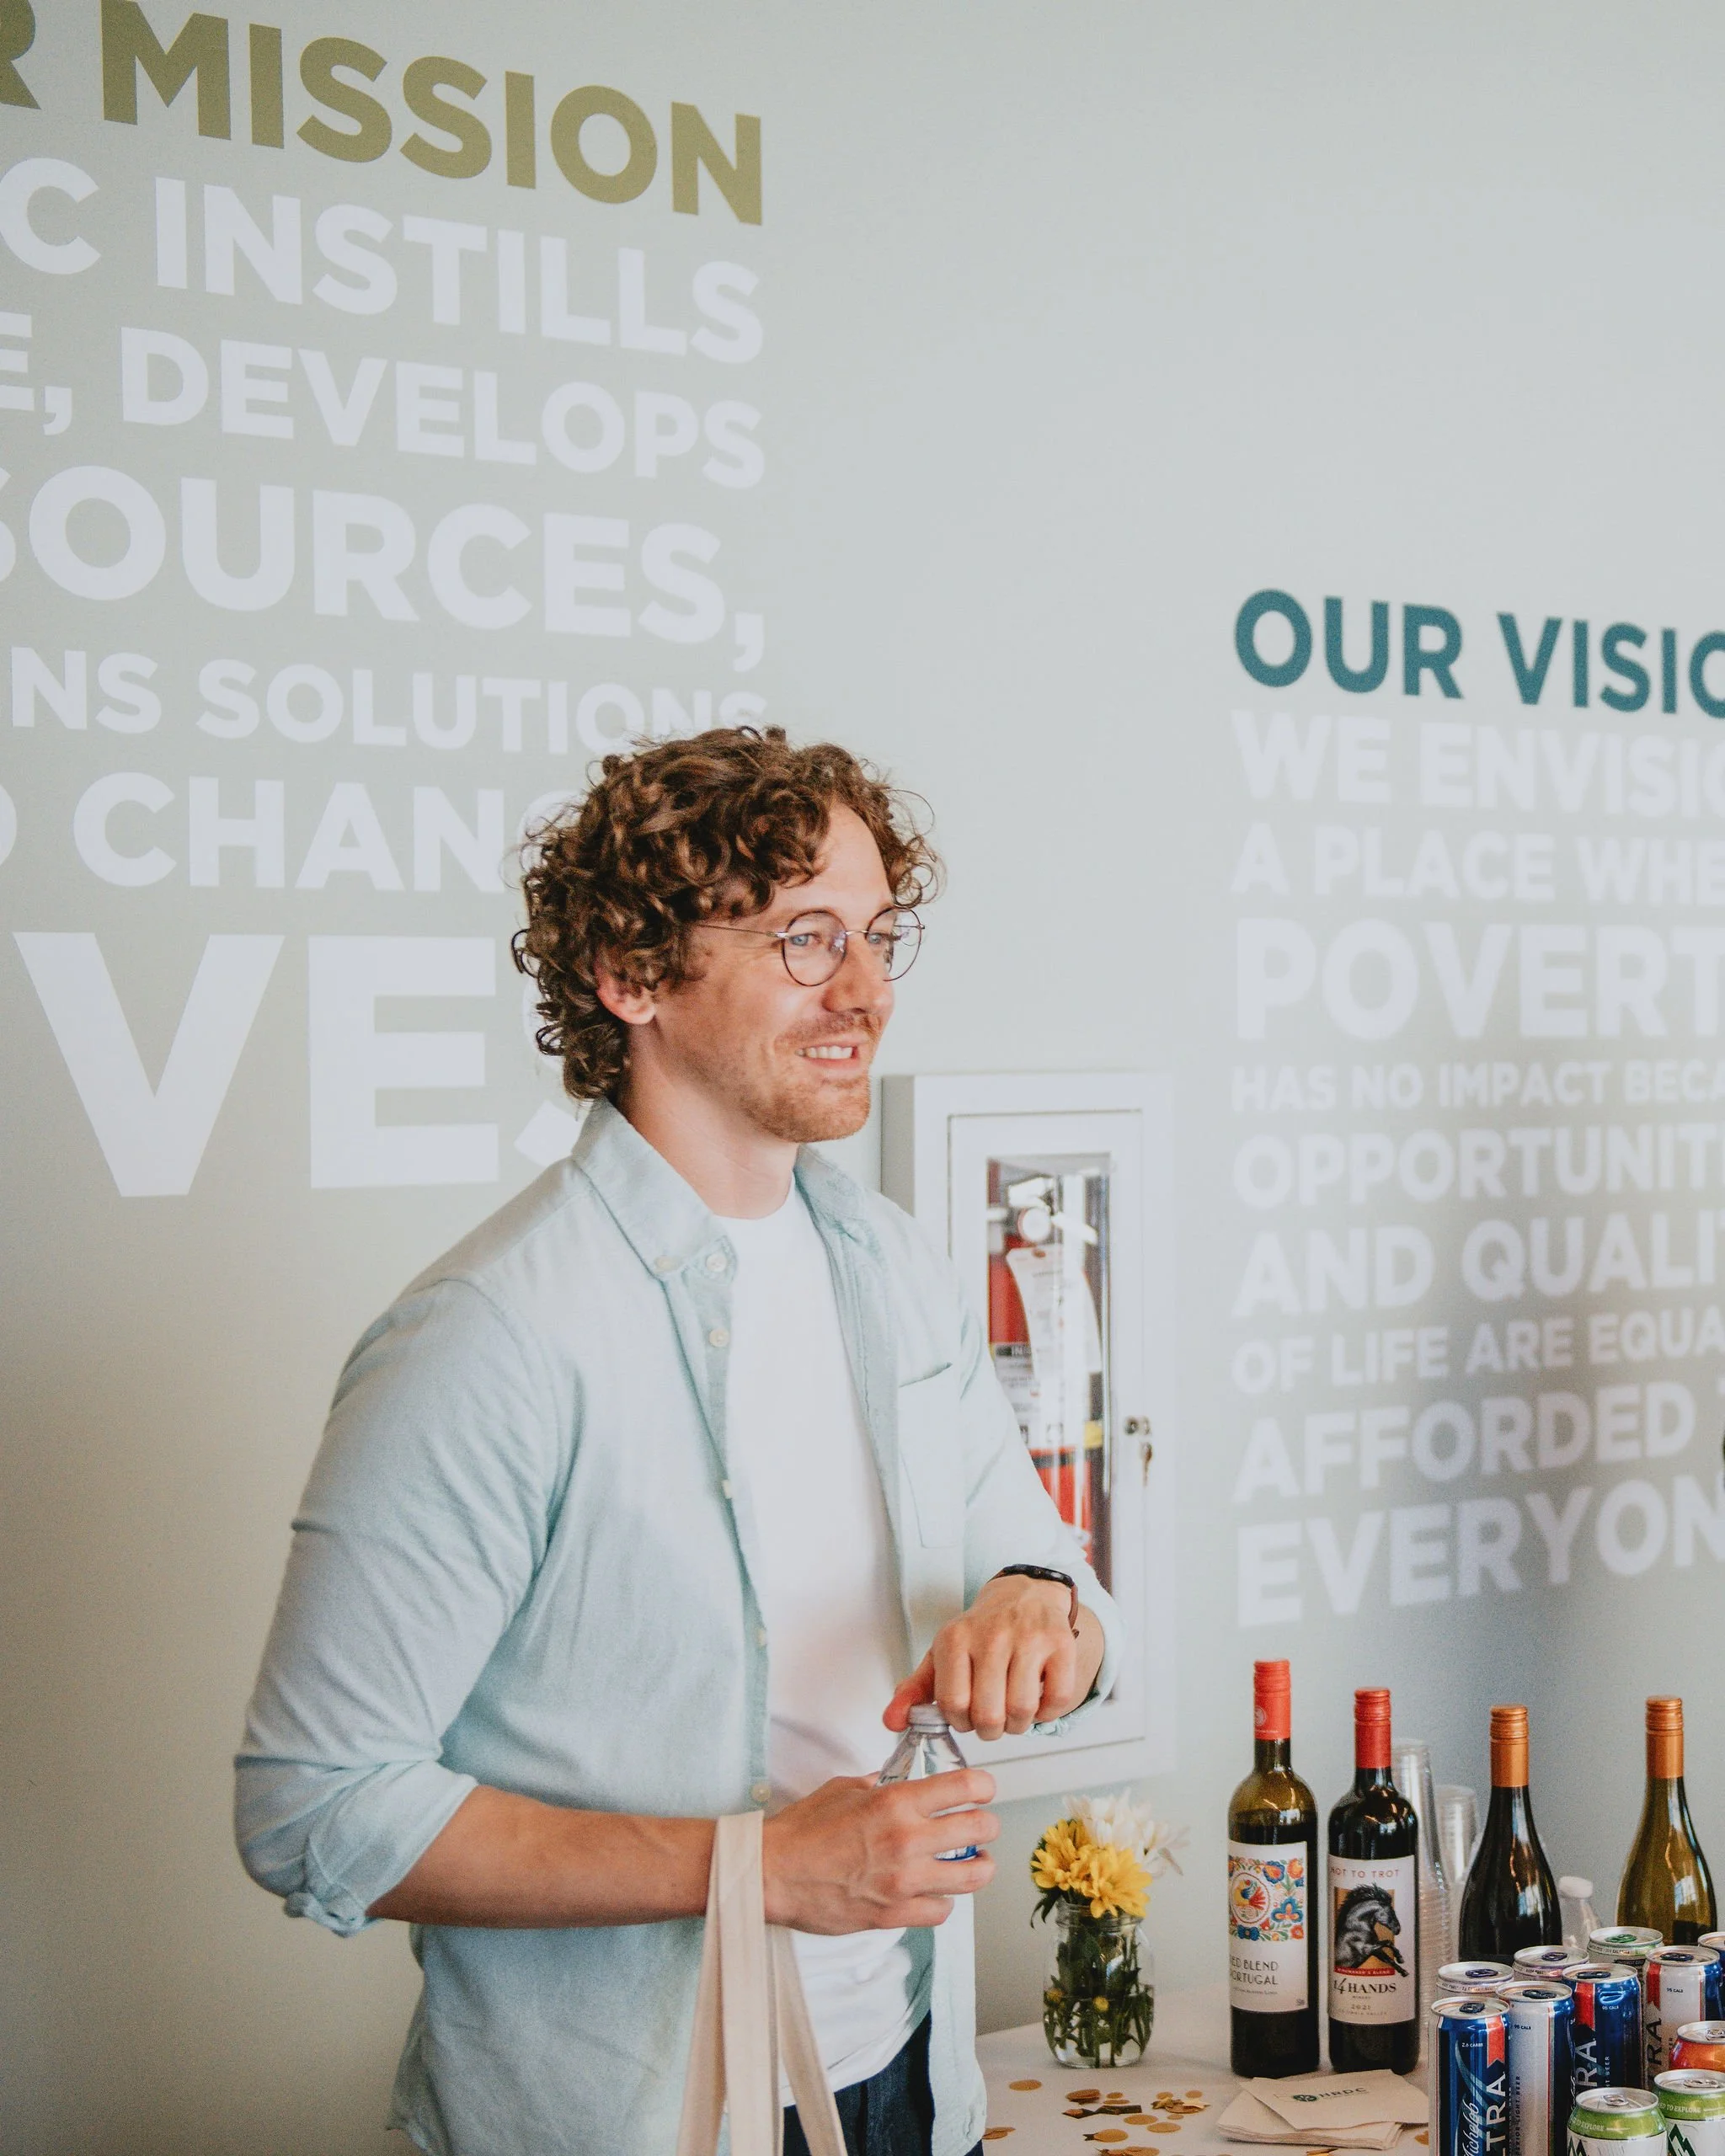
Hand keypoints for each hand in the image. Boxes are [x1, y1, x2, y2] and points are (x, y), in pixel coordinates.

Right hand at [761, 1769, 996, 1932]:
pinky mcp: (894, 1914)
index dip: (983, 1786)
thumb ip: (876, 1785)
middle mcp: (907, 1840)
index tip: (983, 1789)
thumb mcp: (841, 1789)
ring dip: (979, 1867)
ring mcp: (904, 1881)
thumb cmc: (801, 1831)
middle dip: (987, 1824)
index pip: (964, 1787)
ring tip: (977, 1863)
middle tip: (982, 1825)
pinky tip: (936, 1893)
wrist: (772, 1873)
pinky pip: (941, 1911)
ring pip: (973, 1876)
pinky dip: (944, 1901)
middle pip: (980, 1828)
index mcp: (894, 1802)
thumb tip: (892, 1781)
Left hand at [884, 1576, 1101, 1740]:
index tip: (967, 1714)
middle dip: (990, 1730)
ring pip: (1022, 1710)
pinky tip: (1039, 1700)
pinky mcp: (1061, 1643)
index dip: (960, 1722)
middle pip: (988, 1714)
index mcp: (955, 1638)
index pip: (952, 1704)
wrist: (1023, 1596)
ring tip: (1014, 1711)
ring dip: (1019, 1725)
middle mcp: (991, 1635)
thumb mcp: (942, 1656)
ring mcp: (1029, 1637)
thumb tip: (891, 1723)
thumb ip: (914, 1691)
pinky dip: (1048, 1713)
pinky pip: (1057, 1700)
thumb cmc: (980, 1636)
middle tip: (992, 1719)